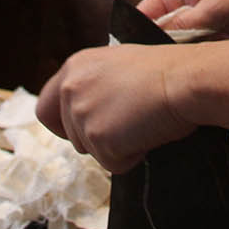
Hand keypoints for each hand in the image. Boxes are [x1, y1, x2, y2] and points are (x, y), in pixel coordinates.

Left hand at [37, 43, 195, 173]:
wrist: (183, 79)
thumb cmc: (164, 71)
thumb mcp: (118, 64)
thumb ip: (94, 83)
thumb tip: (92, 111)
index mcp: (74, 67)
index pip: (45, 107)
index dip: (62, 124)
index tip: (83, 130)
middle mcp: (70, 89)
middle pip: (70, 135)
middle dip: (98, 138)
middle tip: (128, 124)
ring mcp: (82, 114)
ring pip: (92, 151)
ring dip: (117, 146)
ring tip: (142, 122)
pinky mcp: (98, 138)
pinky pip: (112, 164)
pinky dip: (131, 157)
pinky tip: (147, 133)